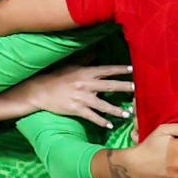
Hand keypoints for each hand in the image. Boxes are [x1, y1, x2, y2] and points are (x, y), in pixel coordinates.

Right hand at [11, 64, 133, 127]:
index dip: (119, 69)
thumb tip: (96, 52)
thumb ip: (85, 60)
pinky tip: (110, 126)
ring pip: (103, 105)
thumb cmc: (56, 77)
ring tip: (127, 114)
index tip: (132, 69)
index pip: (106, 70)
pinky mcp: (76, 109)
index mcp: (85, 72)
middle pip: (109, 85)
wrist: (40, 90)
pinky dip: (102, 122)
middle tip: (136, 90)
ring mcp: (81, 98)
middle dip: (123, 87)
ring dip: (116, 110)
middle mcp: (85, 84)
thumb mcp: (71, 66)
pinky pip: (92, 117)